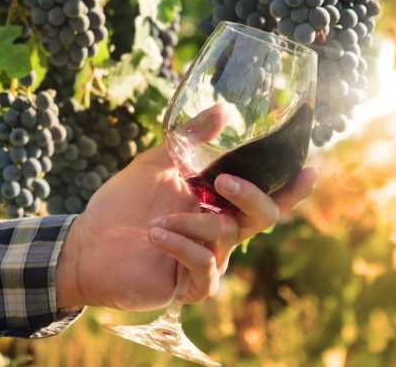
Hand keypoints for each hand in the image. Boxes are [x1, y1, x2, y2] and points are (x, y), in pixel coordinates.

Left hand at [55, 108, 316, 310]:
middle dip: (251, 197)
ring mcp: (207, 258)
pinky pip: (205, 270)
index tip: (308, 169)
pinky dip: (184, 248)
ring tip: (159, 219)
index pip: (265, 194)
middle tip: (223, 181)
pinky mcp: (189, 285)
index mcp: (218, 202)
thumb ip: (190, 138)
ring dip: (195, 223)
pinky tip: (157, 236)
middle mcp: (220, 230)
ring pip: (228, 238)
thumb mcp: (157, 163)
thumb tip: (224, 109)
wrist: (87, 242)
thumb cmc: (123, 202)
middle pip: (264, 217)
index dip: (291, 187)